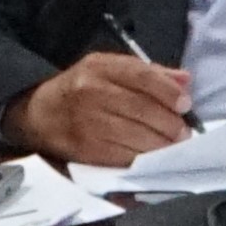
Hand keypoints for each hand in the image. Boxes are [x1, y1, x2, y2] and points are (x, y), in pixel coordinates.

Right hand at [7, 50, 190, 166]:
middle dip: (169, 123)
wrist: (40, 113)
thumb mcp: (108, 69)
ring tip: (173, 146)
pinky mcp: (85, 149)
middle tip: (184, 132)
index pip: (141, 76)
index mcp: (99, 67)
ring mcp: (87, 122)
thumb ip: (148, 73)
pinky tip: (152, 157)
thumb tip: (185, 80)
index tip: (185, 104)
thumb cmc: (81, 89)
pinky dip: (143, 158)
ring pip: (134, 135)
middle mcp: (91, 92)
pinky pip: (122, 155)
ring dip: (161, 144)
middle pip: (141, 108)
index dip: (167, 91)